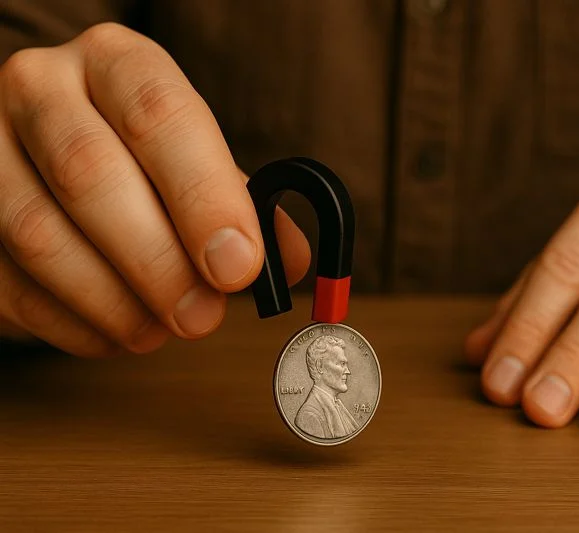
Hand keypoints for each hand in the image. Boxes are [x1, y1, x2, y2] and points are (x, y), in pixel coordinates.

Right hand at [0, 23, 309, 356]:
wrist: (48, 154)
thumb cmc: (141, 158)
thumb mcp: (197, 159)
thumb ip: (244, 205)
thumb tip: (286, 263)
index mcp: (115, 63)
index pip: (158, 115)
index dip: (204, 196)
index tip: (238, 266)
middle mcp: (41, 89)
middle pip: (90, 175)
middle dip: (157, 262)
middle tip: (202, 317)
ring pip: (40, 234)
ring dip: (114, 301)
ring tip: (162, 329)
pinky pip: (11, 283)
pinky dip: (73, 323)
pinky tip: (118, 331)